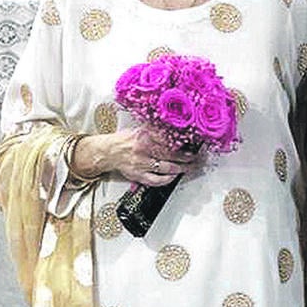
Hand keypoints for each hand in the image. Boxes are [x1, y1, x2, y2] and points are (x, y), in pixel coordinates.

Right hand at [73, 127, 199, 186]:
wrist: (108, 151)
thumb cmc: (125, 140)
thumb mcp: (140, 129)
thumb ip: (156, 129)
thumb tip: (174, 125)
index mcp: (145, 136)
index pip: (169, 139)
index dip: (183, 142)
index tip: (195, 143)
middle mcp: (144, 149)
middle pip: (171, 154)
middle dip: (187, 157)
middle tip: (197, 158)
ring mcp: (141, 163)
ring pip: (166, 167)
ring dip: (181, 168)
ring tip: (190, 167)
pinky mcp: (138, 174)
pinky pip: (155, 180)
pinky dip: (166, 179)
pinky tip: (173, 177)